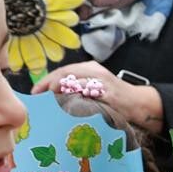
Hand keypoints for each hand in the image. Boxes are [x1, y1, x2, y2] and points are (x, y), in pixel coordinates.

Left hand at [34, 60, 163, 132]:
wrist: (137, 103)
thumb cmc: (113, 99)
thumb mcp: (93, 89)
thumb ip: (76, 89)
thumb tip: (52, 95)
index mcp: (89, 68)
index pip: (63, 70)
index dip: (46, 80)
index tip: (35, 92)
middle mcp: (94, 70)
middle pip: (66, 72)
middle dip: (49, 82)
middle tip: (37, 94)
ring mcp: (102, 80)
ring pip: (76, 78)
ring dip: (60, 86)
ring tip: (49, 94)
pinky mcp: (109, 92)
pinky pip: (89, 90)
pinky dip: (77, 93)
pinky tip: (68, 99)